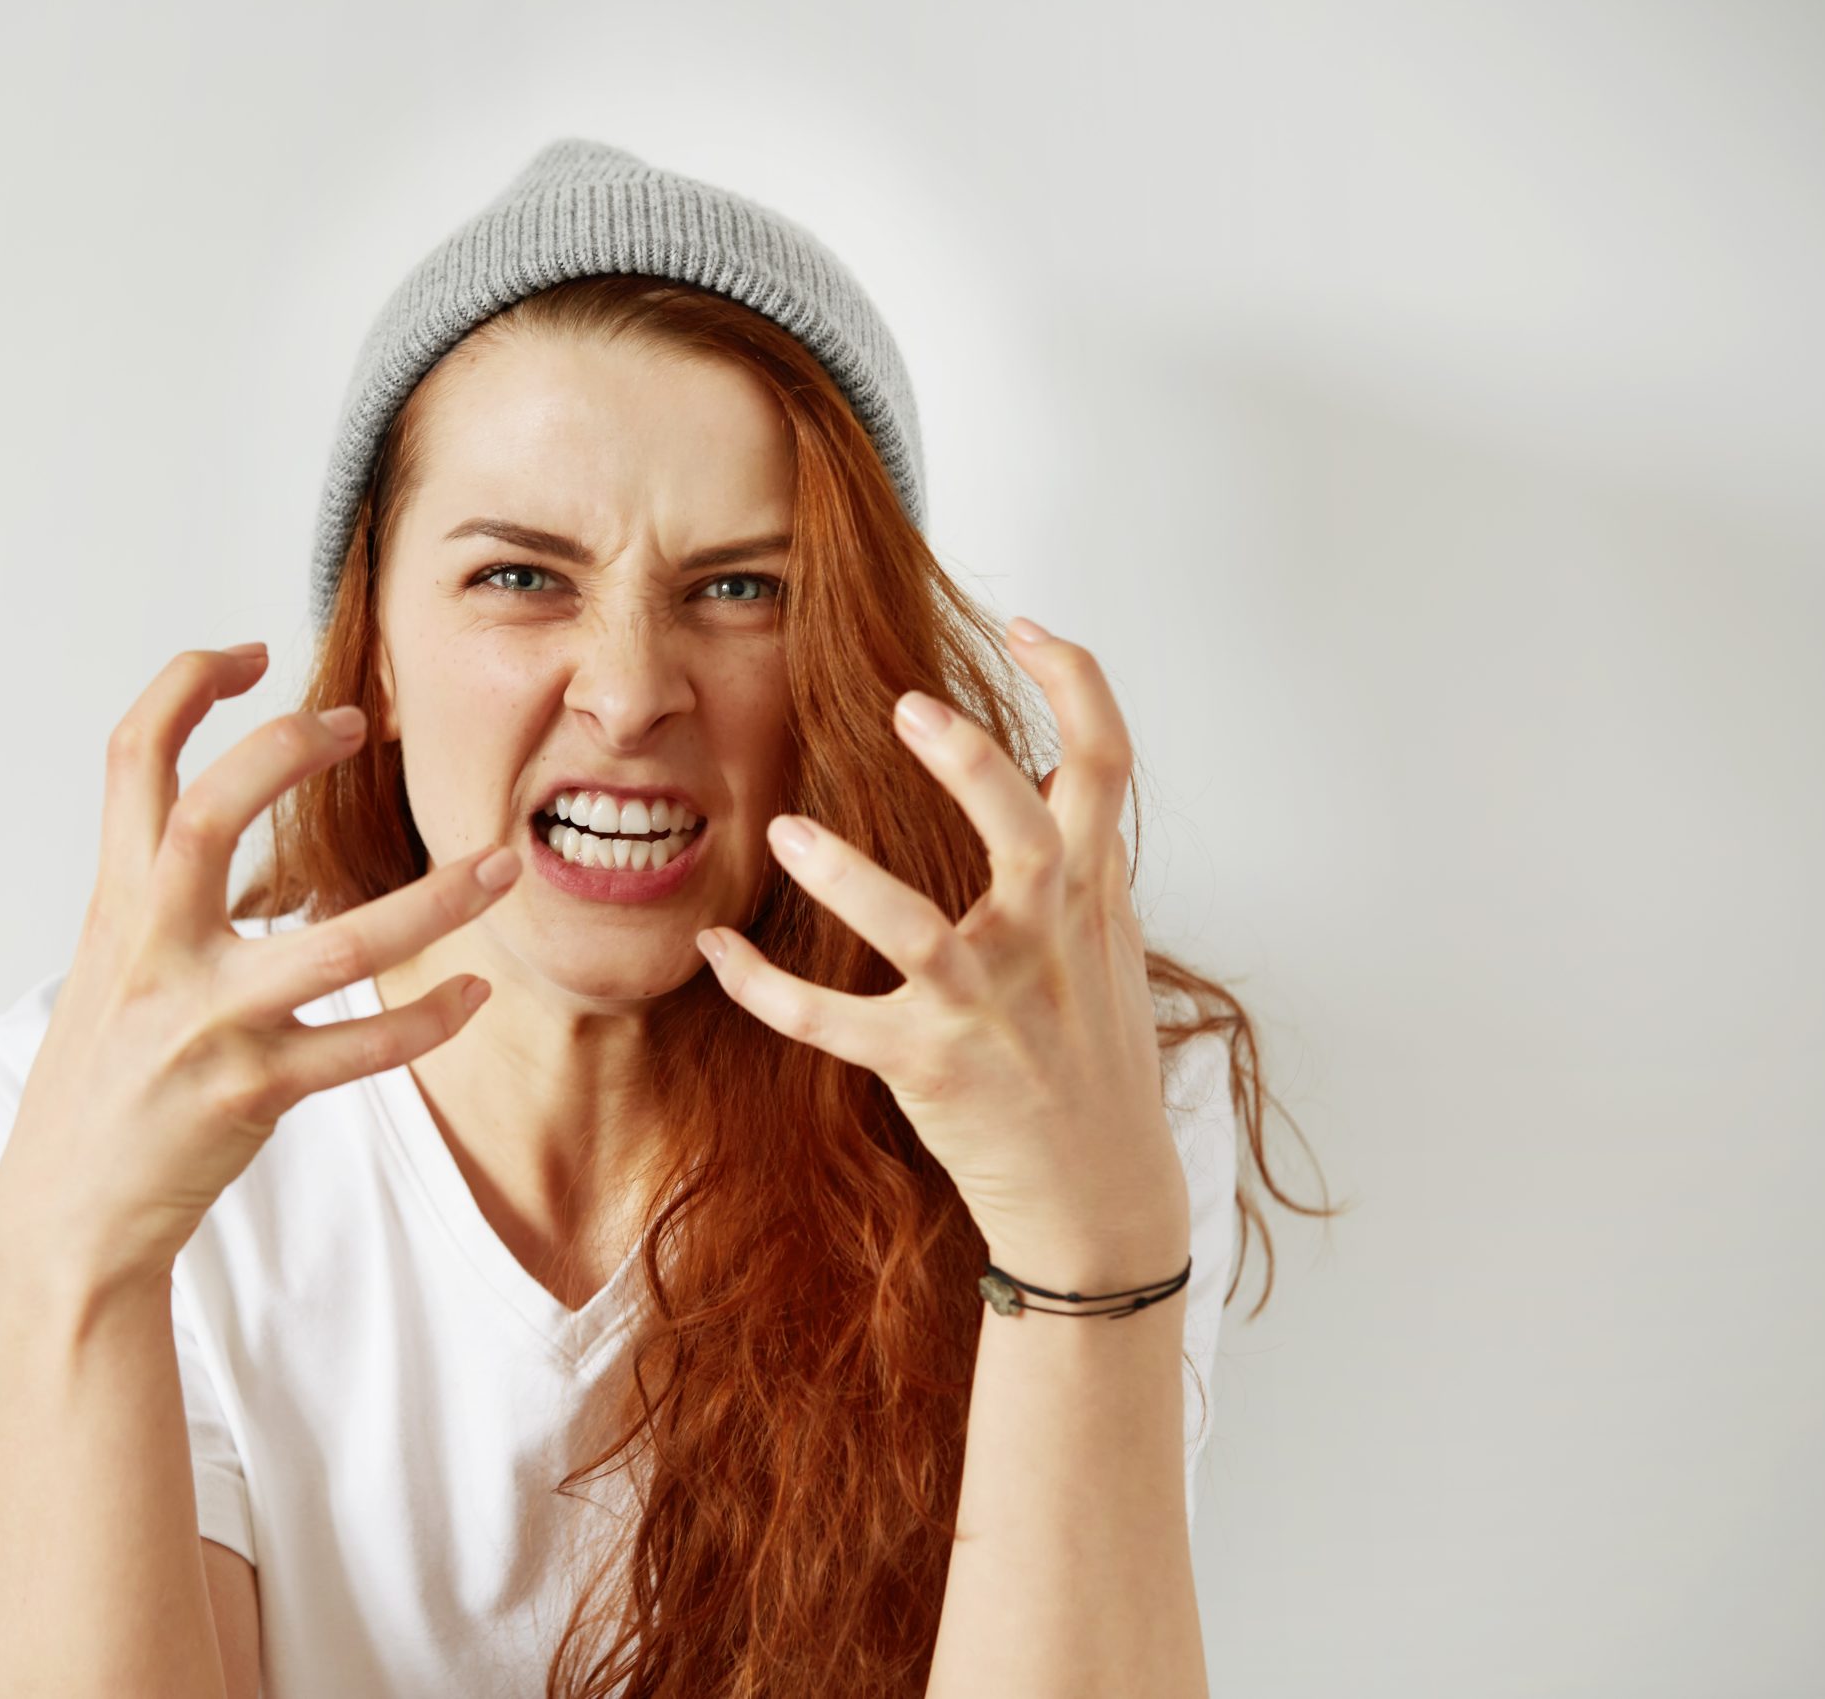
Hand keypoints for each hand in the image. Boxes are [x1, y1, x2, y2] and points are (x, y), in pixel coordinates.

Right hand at [0, 644, 521, 1298]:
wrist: (67, 1213)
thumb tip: (213, 813)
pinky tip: (473, 992)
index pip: (131, 757)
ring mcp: (205, 1023)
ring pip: (337, 943)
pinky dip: (427, 1018)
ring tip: (504, 864)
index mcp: (117, 904)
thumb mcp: (110, 965)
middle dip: (285, 751)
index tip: (247, 654)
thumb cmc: (102, 1080)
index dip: (185, 687)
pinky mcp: (251, 1093)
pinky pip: (360, 1049)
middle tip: (358, 722)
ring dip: (435, 899)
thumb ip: (155, 889)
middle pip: (212, 813)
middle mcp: (154, 949)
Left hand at [694, 621, 1186, 1289]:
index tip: (1032, 626)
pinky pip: (832, 1022)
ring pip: (917, 930)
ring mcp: (986, 1009)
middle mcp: (1046, 944)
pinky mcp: (927, 1068)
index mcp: (1093, 899)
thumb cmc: (1093, 1060)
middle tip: (903, 705)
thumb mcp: (1109, 950)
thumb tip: (1049, 774)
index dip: (1079, 685)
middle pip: (1025, 831)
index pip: (1108, 768)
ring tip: (782, 829)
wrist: (1099, 1198)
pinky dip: (765, 989)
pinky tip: (715, 950)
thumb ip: (1081, 864)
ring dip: (846, 878)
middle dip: (969, 764)